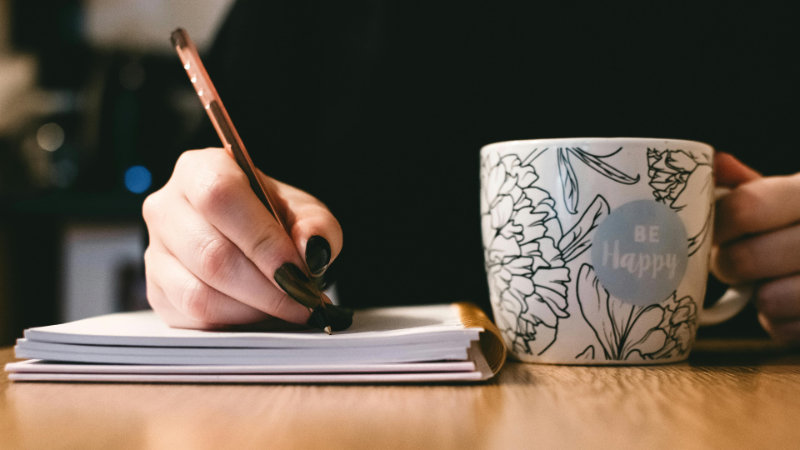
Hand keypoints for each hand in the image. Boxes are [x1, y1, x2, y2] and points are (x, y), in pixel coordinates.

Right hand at [142, 148, 342, 329]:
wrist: (252, 237)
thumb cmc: (275, 219)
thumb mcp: (306, 213)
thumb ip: (317, 227)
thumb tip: (311, 250)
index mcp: (200, 170)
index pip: (220, 198)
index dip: (261, 240)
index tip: (299, 271)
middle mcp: (166, 207)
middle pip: (211, 254)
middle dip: (267, 288)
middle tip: (304, 301)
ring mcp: (155, 251)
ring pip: (199, 293)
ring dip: (253, 309)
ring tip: (287, 308)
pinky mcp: (156, 291)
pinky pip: (193, 317)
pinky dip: (234, 322)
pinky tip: (260, 314)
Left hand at [712, 152, 799, 343]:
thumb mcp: (791, 195)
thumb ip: (751, 185)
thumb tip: (713, 164)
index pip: (745, 208)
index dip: (718, 225)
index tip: (714, 232)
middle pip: (743, 260)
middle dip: (727, 264)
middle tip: (732, 261)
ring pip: (767, 300)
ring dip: (757, 295)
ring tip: (766, 281)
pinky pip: (783, 329)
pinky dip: (778, 321)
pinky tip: (789, 304)